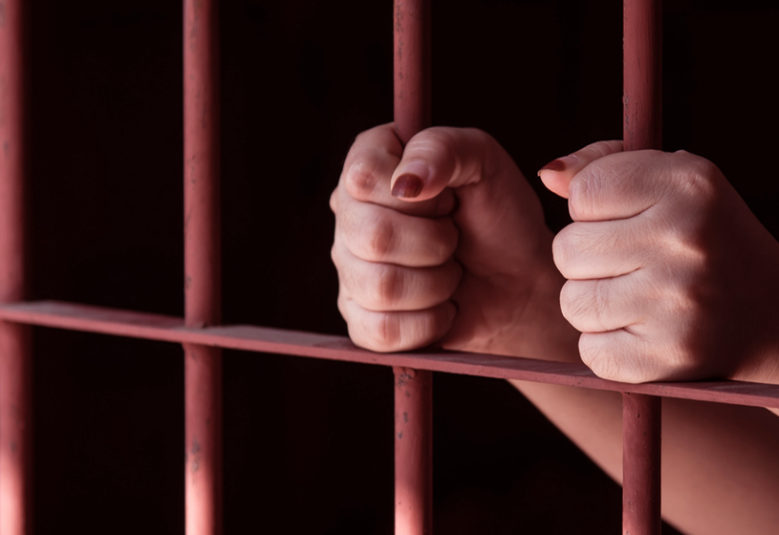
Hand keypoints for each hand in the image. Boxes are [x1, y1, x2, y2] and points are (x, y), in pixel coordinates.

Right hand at [331, 124, 575, 358]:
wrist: (518, 282)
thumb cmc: (498, 215)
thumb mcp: (484, 162)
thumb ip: (444, 148)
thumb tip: (407, 183)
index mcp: (369, 167)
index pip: (363, 177)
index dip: (419, 197)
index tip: (447, 199)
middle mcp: (348, 217)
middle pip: (371, 236)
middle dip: (435, 243)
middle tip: (453, 239)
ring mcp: (349, 272)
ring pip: (380, 287)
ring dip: (436, 284)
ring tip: (450, 272)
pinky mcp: (361, 321)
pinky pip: (383, 331)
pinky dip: (429, 322)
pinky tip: (441, 306)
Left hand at [539, 142, 778, 382]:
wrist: (770, 316)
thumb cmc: (701, 240)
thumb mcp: (669, 184)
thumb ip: (602, 167)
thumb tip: (549, 173)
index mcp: (688, 184)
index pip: (584, 190)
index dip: (592, 210)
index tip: (625, 220)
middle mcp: (686, 238)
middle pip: (567, 248)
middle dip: (587, 259)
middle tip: (631, 265)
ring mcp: (679, 300)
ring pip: (572, 302)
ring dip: (593, 304)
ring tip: (638, 298)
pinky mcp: (669, 354)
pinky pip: (591, 350)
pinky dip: (607, 346)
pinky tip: (644, 332)